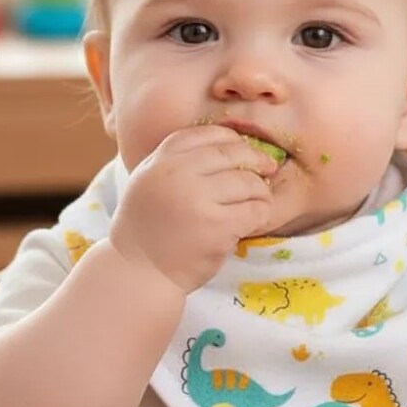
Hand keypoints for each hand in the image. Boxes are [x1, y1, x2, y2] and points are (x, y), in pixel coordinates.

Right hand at [109, 125, 278, 293]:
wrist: (137, 272)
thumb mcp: (149, 181)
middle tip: (269, 168)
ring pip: (249, 182)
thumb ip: (177, 161)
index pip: (209, 134)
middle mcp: (177, 173)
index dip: (233, 141)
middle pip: (233, 154)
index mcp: (162, 159)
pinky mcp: (217, 226)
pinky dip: (261, 213)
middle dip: (257, 160)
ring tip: (259, 201)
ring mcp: (197, 199)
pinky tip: (256, 219)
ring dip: (261, 191)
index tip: (244, 152)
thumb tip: (228, 143)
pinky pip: (255, 210)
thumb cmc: (147, 229)